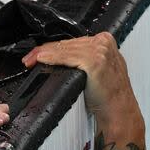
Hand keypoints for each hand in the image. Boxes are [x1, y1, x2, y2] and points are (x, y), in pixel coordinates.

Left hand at [22, 33, 139, 123]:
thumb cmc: (110, 94)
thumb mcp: (102, 67)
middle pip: (67, 43)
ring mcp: (100, 51)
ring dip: (44, 53)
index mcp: (106, 40)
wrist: (119, 110)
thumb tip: (65, 55)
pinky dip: (52, 58)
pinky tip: (41, 59)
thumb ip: (89, 57)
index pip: (74, 41)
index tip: (39, 53)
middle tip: (30, 58)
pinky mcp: (94, 61)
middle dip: (45, 50)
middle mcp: (104, 43)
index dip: (54, 46)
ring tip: (31, 59)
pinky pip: (66, 57)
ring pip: (64, 49)